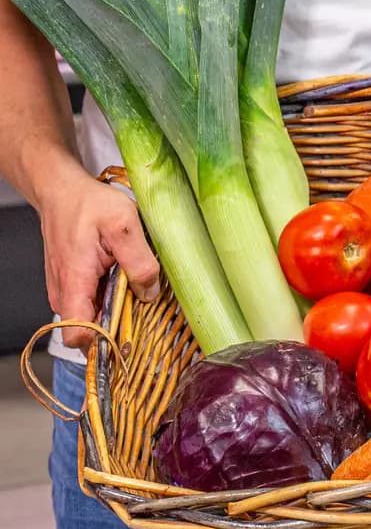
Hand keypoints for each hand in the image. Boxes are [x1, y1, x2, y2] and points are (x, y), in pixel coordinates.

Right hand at [38, 172, 159, 348]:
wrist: (62, 190)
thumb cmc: (88, 203)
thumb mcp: (123, 224)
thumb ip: (139, 261)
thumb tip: (150, 293)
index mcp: (74, 283)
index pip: (78, 336)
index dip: (104, 338)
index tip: (129, 324)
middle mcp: (64, 293)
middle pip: (91, 328)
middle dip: (118, 318)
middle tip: (139, 292)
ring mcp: (66, 289)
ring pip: (94, 314)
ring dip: (116, 303)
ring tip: (130, 277)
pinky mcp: (72, 283)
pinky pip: (92, 300)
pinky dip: (109, 292)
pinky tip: (120, 272)